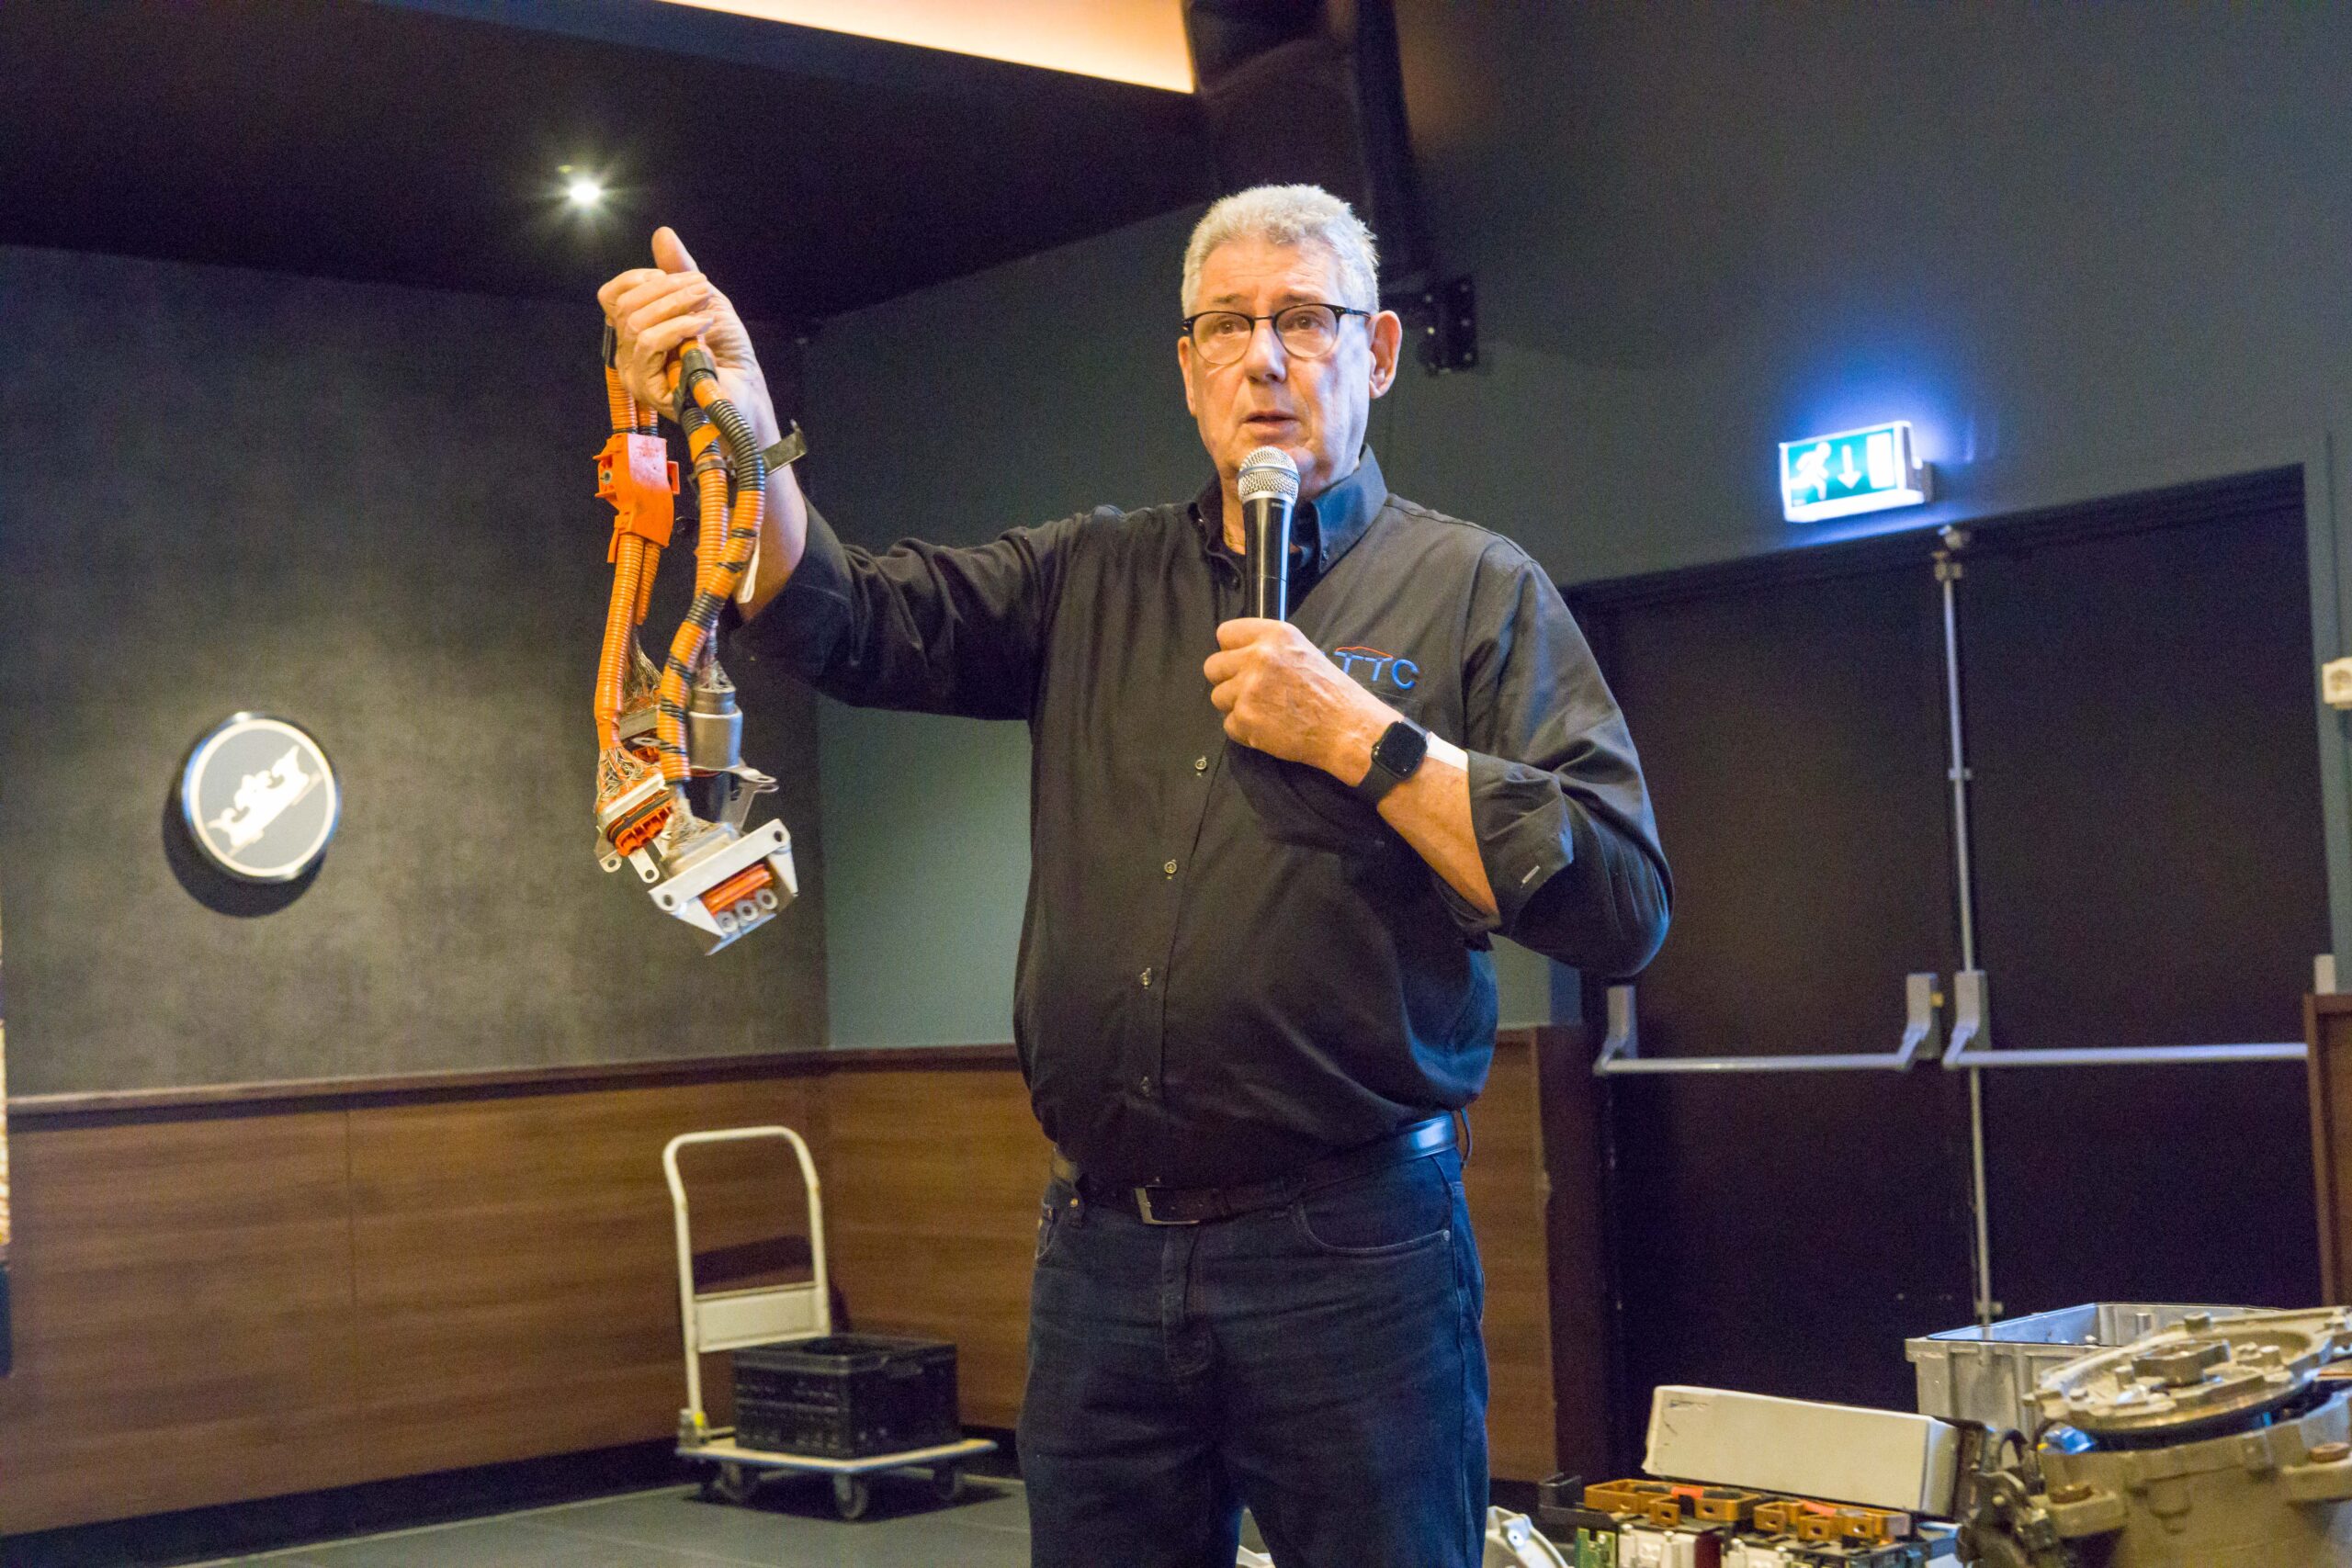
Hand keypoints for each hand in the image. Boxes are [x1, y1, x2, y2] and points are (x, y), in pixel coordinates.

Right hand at [596, 228, 770, 431]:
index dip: (641, 278)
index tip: (681, 278)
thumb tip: (662, 233)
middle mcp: (627, 351)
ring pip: (636, 323)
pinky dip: (679, 327)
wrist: (745, 386)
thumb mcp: (703, 299)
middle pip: (625, 306)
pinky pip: (650, 343)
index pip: (612, 295)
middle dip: (667, 289)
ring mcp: (634, 372)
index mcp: (634, 329)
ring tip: (705, 308)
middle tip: (701, 288)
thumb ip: (679, 270)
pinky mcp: (646, 388)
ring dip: (676, 306)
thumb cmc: (725, 348)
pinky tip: (702, 327)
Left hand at [1204, 619, 1394, 781]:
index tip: (1238, 662)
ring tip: (1264, 711)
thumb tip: (1240, 655)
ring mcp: (1249, 688)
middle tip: (1249, 691)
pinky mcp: (1246, 718)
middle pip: (1212, 666)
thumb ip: (1269, 649)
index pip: (1225, 633)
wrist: (1346, 728)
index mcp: (1273, 635)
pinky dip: (1244, 731)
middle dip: (1227, 681)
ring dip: (1236, 707)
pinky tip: (1267, 728)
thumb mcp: (1303, 651)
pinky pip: (1228, 725)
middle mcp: (1258, 656)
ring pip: (1218, 697)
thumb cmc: (1331, 693)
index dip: (1230, 651)